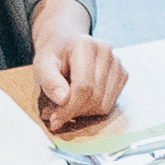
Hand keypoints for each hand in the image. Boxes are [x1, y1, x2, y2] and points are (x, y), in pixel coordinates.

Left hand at [28, 0, 125, 131]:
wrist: (66, 46)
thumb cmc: (54, 56)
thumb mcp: (42, 65)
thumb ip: (49, 81)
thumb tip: (62, 99)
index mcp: (85, 45)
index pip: (83, 87)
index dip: (68, 108)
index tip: (54, 119)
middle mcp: (105, 51)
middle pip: (95, 98)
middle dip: (74, 112)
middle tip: (56, 115)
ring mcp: (117, 63)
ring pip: (104, 104)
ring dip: (83, 112)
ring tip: (66, 106)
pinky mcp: (122, 74)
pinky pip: (110, 103)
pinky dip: (93, 108)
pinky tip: (80, 100)